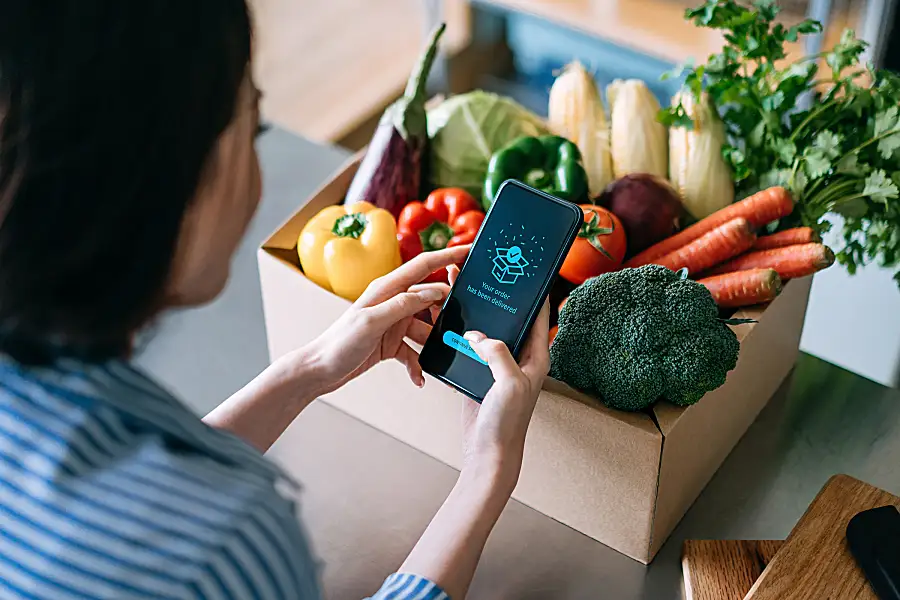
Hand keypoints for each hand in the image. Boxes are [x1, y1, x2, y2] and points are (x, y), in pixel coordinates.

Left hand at [304, 245, 469, 394]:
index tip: (469, 251)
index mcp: (386, 289)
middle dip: (447, 310)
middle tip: (465, 320)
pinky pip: (414, 352)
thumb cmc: (338, 343)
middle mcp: (392, 302)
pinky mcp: (391, 343)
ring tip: (442, 355)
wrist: (319, 371)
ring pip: (426, 328)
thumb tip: (435, 291)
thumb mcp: (372, 321)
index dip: (447, 256)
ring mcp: (393, 323)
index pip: (423, 266)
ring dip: (434, 343)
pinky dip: (418, 364)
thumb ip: (404, 304)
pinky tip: (419, 378)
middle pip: (429, 298)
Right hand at [447, 265, 550, 491]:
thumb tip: (478, 336)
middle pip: (508, 317)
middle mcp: (520, 357)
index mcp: (536, 355)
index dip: (533, 290)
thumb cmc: (508, 423)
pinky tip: (445, 322)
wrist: (489, 453)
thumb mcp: (509, 384)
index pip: (539, 314)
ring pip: (487, 331)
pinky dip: (459, 335)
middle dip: (495, 295)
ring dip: (473, 314)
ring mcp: (500, 365)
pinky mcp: (481, 374)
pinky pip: (471, 348)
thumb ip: (497, 354)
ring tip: (457, 289)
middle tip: (481, 271)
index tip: (524, 267)